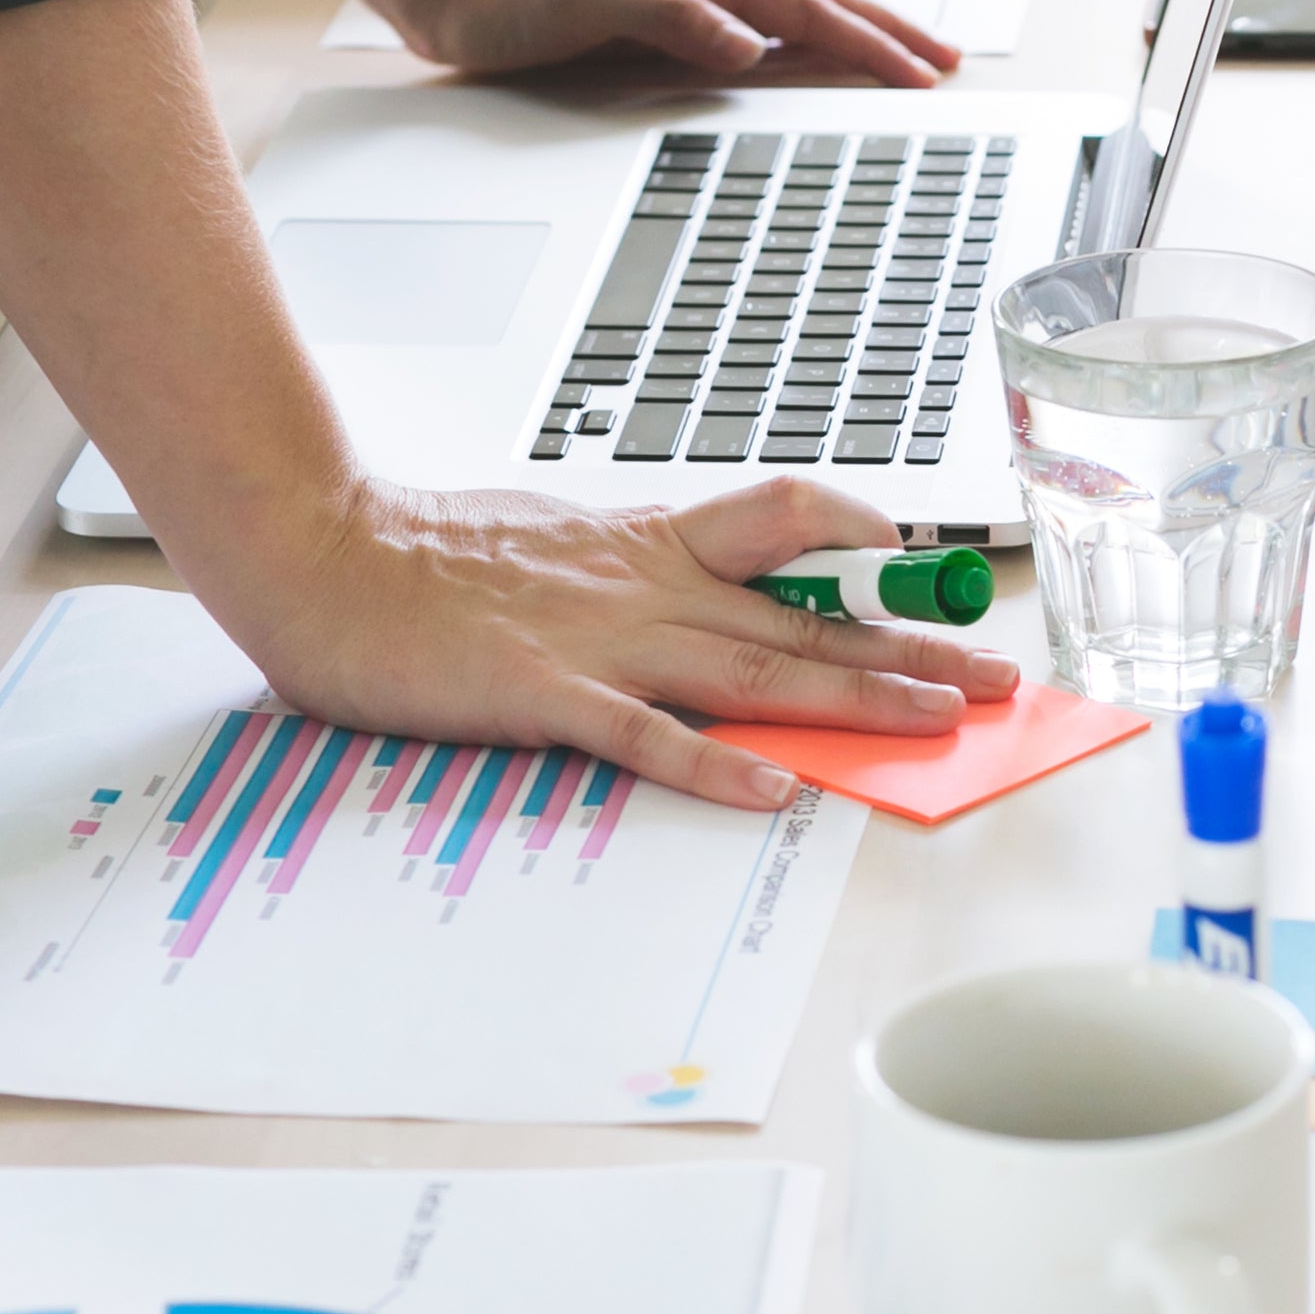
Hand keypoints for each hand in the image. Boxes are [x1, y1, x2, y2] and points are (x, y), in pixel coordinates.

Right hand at [196, 474, 1022, 813]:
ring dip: (855, 696)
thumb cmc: (423, 557)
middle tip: (997, 676)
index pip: (791, 524)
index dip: (870, 544)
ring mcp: (602, 636)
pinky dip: (714, 763)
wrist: (317, 549)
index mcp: (650, 543)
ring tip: (936, 721)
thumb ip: (631, 568)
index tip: (931, 568)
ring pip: (757, 666)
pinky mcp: (546, 692)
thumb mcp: (557, 542)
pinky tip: (775, 789)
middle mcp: (647, 583)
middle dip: (915, 644)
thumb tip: (694, 592)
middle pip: (808, 611)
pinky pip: (648, 733)